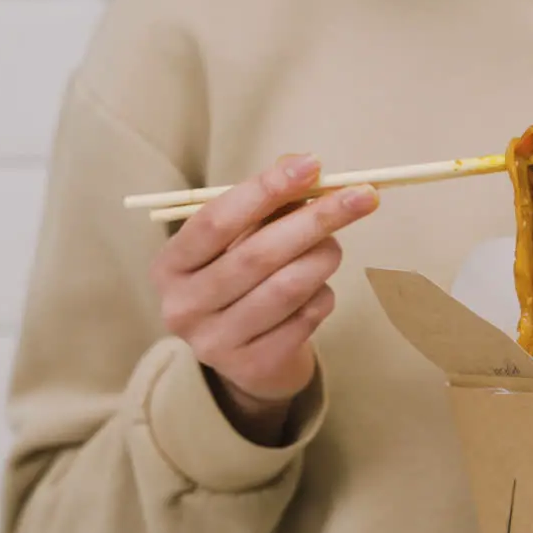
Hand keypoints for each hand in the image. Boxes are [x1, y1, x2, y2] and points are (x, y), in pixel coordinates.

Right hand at [151, 153, 378, 437]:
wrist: (248, 356)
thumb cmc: (244, 278)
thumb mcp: (242, 237)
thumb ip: (266, 202)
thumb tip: (303, 165)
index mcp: (170, 265)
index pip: (216, 220)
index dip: (266, 189)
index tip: (312, 164)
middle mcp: (183, 307)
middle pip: (258, 254)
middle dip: (316, 219)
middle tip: (362, 195)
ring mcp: (215, 343)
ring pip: (287, 288)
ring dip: (324, 257)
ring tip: (335, 245)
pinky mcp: (253, 367)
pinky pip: (304, 319)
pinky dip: (323, 295)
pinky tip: (319, 289)